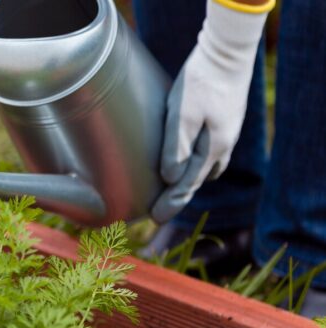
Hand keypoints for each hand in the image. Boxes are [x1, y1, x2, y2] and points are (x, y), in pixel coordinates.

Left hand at [151, 0, 271, 223]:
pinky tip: (188, 164)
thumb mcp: (182, 113)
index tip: (156, 218)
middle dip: (178, 197)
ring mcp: (225, 135)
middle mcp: (222, 146)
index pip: (188, 184)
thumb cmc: (200, 82)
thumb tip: (170, 178)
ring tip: (172, 194)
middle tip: (160, 214)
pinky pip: (210, 155)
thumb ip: (176, 146)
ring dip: (189, 182)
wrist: (226, 54)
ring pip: (207, 168)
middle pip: (197, 180)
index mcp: (211, 148)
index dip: (171, 203)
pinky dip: (197, 166)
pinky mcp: (223, 123)